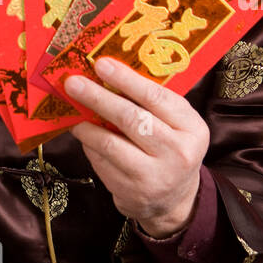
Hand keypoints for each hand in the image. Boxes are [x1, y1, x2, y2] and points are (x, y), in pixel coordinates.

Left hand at [64, 59, 208, 236]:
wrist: (174, 198)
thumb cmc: (171, 147)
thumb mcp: (175, 122)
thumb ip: (150, 100)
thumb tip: (107, 72)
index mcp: (191, 128)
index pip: (155, 97)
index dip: (126, 79)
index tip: (101, 64)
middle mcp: (177, 153)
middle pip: (130, 119)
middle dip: (98, 97)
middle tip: (74, 82)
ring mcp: (154, 176)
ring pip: (110, 143)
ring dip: (86, 123)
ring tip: (72, 107)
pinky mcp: (131, 192)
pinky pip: (101, 162)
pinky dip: (88, 143)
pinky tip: (82, 131)